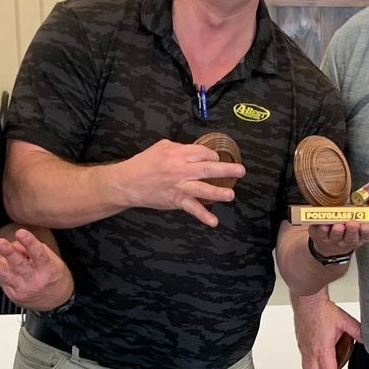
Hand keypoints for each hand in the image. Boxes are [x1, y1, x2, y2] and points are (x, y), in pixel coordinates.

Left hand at [0, 230, 72, 309]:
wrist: (57, 302)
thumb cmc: (55, 278)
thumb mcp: (54, 261)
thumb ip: (36, 250)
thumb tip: (17, 243)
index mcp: (48, 269)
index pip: (38, 254)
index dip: (29, 243)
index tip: (21, 233)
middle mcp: (35, 279)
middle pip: (19, 264)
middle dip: (8, 252)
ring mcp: (23, 289)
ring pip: (5, 274)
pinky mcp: (14, 295)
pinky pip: (2, 280)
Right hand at [119, 138, 244, 226]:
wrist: (128, 183)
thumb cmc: (144, 164)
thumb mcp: (162, 147)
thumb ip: (181, 148)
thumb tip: (196, 151)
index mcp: (178, 154)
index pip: (203, 153)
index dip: (212, 156)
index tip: (216, 160)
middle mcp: (180, 170)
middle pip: (207, 168)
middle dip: (226, 170)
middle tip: (240, 171)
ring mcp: (179, 186)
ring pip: (203, 189)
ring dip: (218, 192)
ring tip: (231, 195)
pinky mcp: (176, 200)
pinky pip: (192, 208)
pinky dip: (203, 216)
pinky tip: (214, 221)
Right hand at [293, 292, 360, 368]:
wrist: (307, 301)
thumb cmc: (321, 310)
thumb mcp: (345, 321)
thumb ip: (357, 331)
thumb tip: (365, 338)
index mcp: (323, 349)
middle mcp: (311, 351)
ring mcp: (304, 349)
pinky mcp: (301, 344)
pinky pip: (304, 362)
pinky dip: (310, 368)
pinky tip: (317, 362)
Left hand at [307, 217, 368, 257]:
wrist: (330, 244)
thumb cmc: (354, 230)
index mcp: (361, 236)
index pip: (366, 235)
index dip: (366, 232)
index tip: (367, 225)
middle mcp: (347, 240)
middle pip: (351, 237)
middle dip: (352, 230)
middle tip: (352, 223)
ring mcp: (332, 239)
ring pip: (334, 236)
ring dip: (336, 231)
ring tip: (337, 224)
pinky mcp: (318, 235)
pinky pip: (318, 232)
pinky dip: (318, 227)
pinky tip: (320, 223)